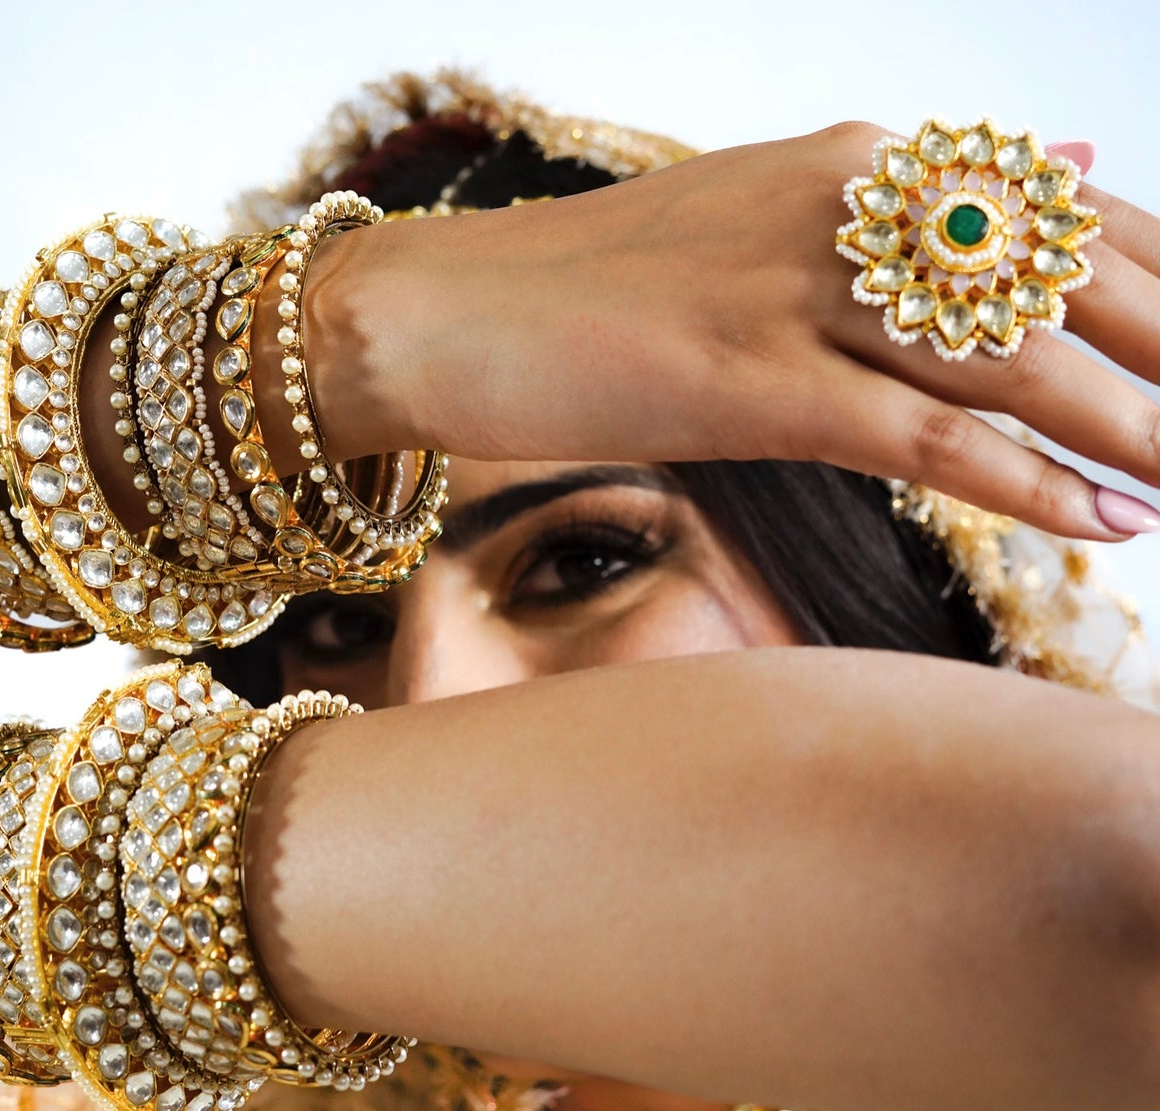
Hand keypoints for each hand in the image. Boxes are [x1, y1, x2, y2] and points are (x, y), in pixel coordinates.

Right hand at [309, 122, 1159, 540]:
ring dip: (1132, 427)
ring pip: (1011, 358)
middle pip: (1065, 278)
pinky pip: (919, 435)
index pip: (1063, 212)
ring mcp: (797, 291)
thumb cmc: (589, 286)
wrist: (445, 310)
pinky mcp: (747, 381)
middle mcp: (848, 205)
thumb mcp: (758, 217)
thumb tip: (1060, 171)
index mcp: (857, 162)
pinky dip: (1021, 482)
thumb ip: (908, 207)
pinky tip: (1098, 522)